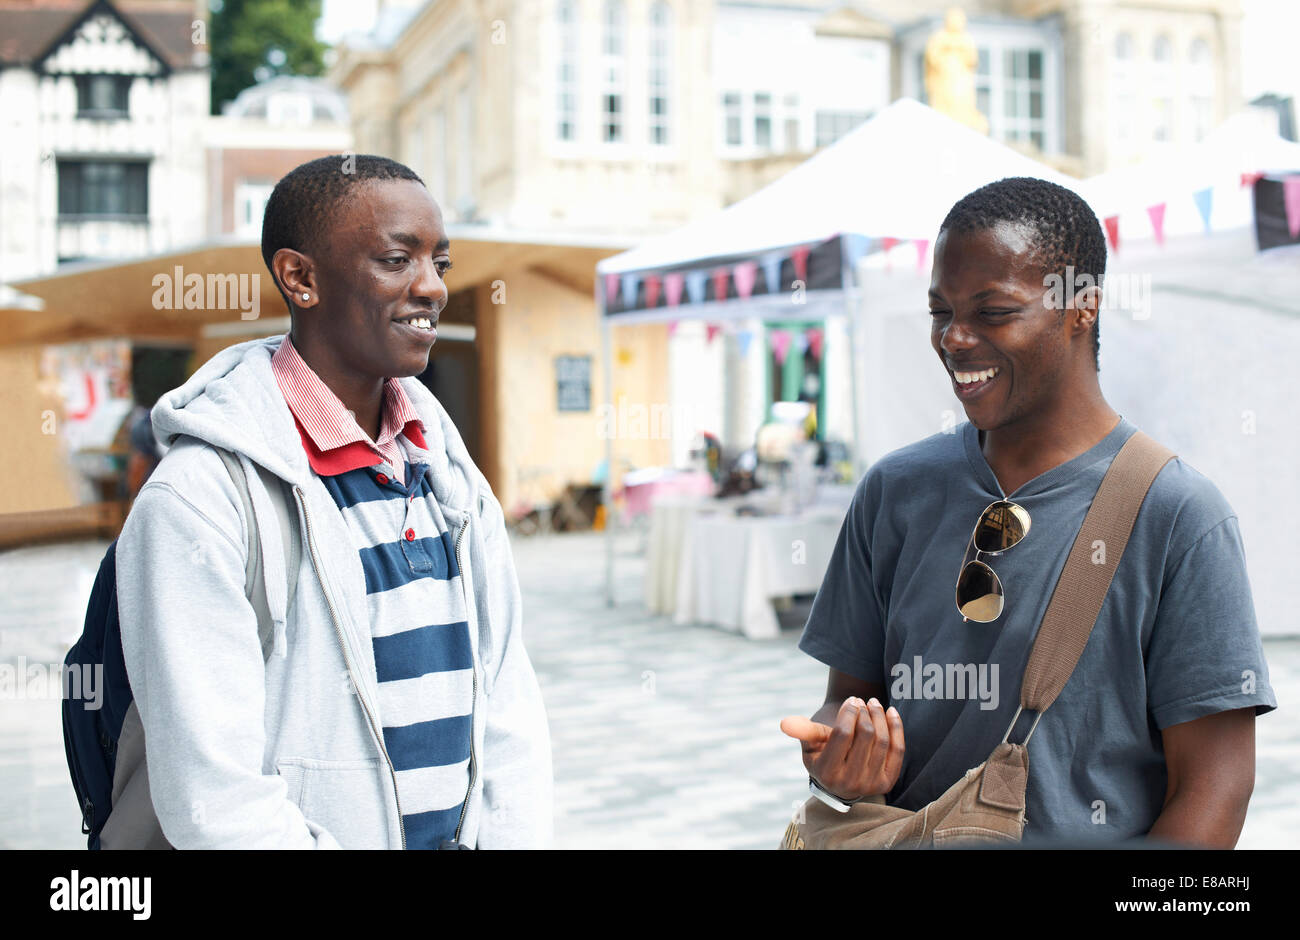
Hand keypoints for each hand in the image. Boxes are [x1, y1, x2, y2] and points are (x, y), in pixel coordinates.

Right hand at [780, 697, 904, 801]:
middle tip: (862, 701)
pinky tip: (890, 712)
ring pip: (882, 741)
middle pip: (866, 736)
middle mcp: (850, 783)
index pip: (843, 734)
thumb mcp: (811, 745)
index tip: (851, 700)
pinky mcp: (887, 782)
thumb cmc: (823, 754)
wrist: (840, 780)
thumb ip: (803, 731)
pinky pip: (897, 750)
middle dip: (865, 712)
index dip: (849, 712)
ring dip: (879, 716)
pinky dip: (896, 727)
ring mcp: (871, 784)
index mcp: (827, 772)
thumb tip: (785, 723)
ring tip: (874, 703)